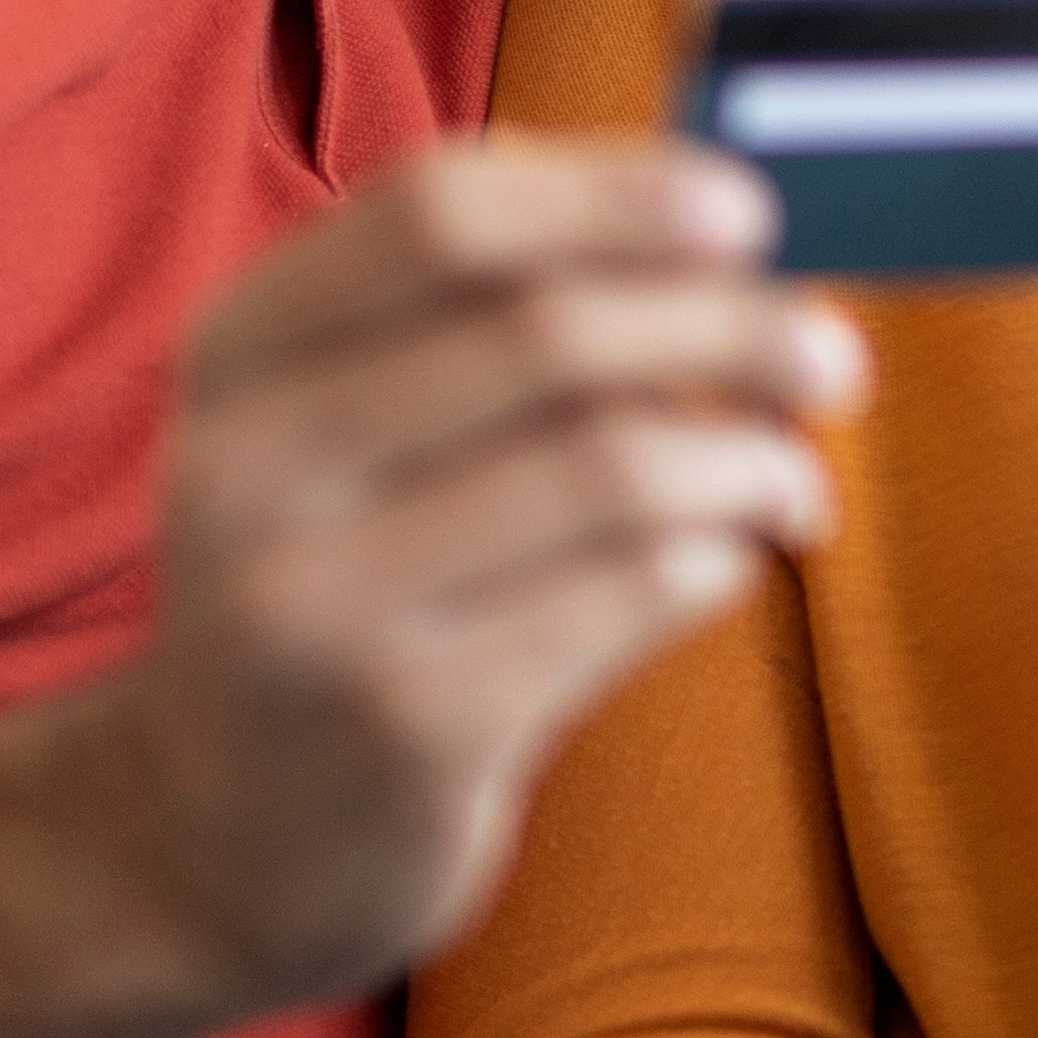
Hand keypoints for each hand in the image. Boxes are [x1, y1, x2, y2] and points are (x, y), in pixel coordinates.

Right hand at [103, 139, 867, 1016]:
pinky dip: (718, 562)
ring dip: (752, 460)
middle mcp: (251, 469)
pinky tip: (727, 564)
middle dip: (730, 328)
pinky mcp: (408, 730)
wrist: (207, 843)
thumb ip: (479, 317)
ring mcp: (319, 608)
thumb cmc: (338, 589)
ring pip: (614, 468)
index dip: (615, 194)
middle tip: (831, 356)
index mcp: (236, 356)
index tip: (746, 211)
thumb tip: (716, 222)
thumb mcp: (336, 433)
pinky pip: (631, 598)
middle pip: (549, 333)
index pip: (440, 214)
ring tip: (794, 481)